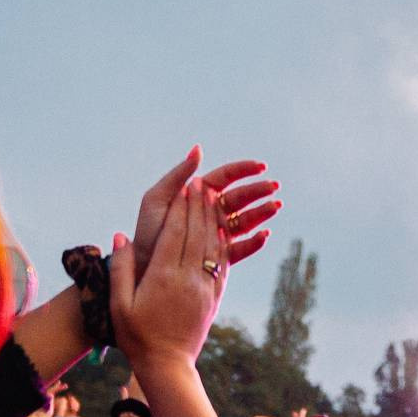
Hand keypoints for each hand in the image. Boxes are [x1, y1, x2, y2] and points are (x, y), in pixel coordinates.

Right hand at [110, 179, 224, 370]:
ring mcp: (204, 287)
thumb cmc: (137, 336)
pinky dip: (223, 242)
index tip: (185, 186)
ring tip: (215, 197)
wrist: (168, 365)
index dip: (181, 207)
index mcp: (163, 277)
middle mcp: (188, 278)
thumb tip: (121, 236)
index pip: (175, 232)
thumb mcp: (119, 305)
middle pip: (197, 232)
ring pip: (212, 245)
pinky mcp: (214, 297)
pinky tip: (223, 229)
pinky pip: (222, 263)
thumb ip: (120, 269)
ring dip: (213, 218)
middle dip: (200, 205)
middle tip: (202, 182)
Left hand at [132, 148, 283, 278]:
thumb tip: (198, 148)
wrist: (142, 268)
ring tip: (275, 207)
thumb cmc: (147, 231)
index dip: (244, 170)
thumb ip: (178, 174)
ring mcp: (215, 234)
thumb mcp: (157, 198)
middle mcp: (209, 213)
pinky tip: (264, 235)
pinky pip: (241, 248)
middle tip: (274, 187)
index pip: (226, 177)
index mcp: (197, 195)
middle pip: (240, 197)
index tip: (261, 167)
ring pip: (245, 220)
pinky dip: (254, 242)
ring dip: (262, 213)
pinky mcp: (218, 256)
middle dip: (259, 191)